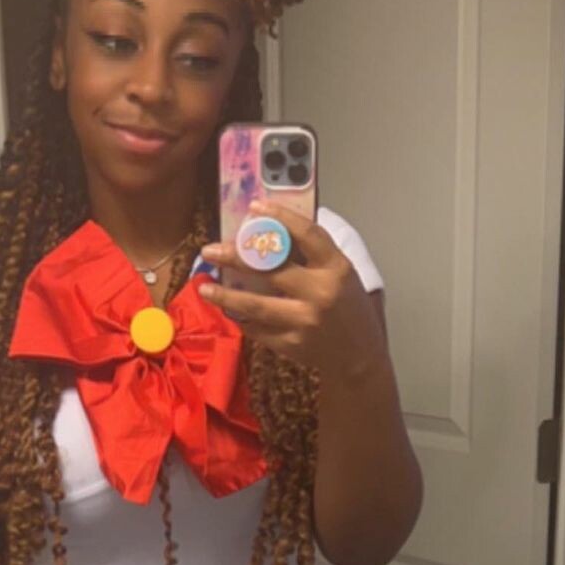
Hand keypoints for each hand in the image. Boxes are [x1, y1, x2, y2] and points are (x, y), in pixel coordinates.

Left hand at [198, 200, 385, 376]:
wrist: (361, 357)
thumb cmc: (351, 309)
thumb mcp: (343, 275)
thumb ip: (315, 256)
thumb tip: (274, 230)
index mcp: (337, 269)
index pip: (306, 234)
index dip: (280, 217)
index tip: (255, 207)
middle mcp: (320, 294)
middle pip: (272, 268)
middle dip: (236, 257)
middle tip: (210, 249)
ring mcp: (304, 322)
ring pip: (256, 305)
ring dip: (226, 296)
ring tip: (204, 287)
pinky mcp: (291, 345)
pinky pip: (258, 329)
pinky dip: (241, 318)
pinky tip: (227, 310)